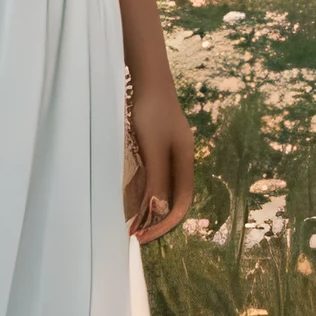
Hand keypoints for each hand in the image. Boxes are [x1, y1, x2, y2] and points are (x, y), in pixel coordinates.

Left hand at [124, 83, 193, 243]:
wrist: (149, 81)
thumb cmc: (153, 114)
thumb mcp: (154, 149)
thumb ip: (157, 179)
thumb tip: (159, 211)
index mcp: (185, 163)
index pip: (181, 202)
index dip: (166, 221)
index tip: (145, 234)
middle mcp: (180, 161)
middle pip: (172, 197)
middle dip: (156, 218)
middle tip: (135, 233)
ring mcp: (168, 153)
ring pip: (161, 187)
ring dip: (147, 206)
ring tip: (130, 222)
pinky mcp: (156, 146)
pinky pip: (151, 175)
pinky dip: (142, 190)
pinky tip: (129, 197)